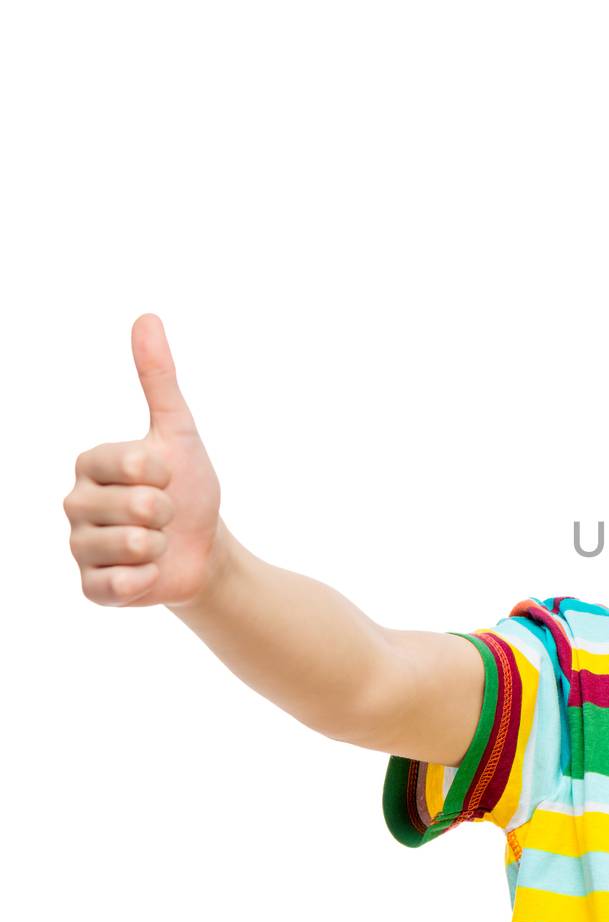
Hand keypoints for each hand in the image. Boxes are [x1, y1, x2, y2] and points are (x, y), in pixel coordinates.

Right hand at [64, 314, 226, 607]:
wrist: (204, 548)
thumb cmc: (188, 487)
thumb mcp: (179, 431)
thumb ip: (158, 378)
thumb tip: (146, 317)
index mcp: (90, 463)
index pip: (133, 463)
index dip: (165, 472)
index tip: (167, 476)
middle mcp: (75, 504)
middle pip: (136, 507)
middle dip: (168, 511)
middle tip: (165, 514)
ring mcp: (79, 547)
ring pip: (130, 547)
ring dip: (160, 546)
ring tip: (158, 543)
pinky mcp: (91, 588)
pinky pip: (118, 586)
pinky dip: (146, 580)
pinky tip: (148, 572)